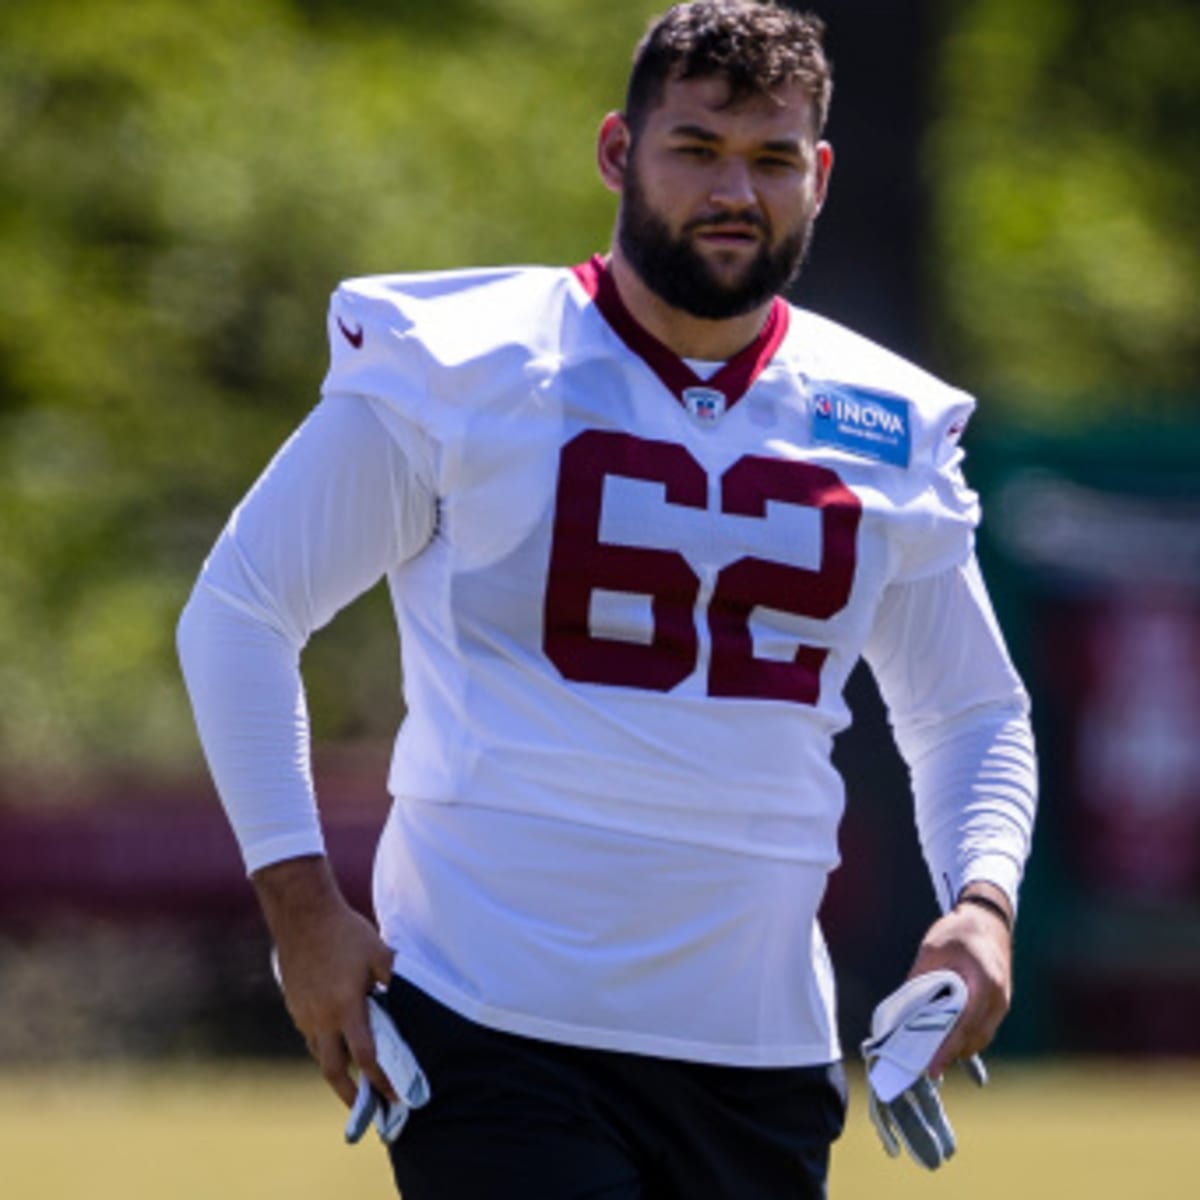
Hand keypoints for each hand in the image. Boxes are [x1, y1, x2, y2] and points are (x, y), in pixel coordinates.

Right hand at [252, 856, 396, 1106]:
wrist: (302, 914)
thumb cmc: (345, 932)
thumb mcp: (378, 953)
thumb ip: (395, 979)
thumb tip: (414, 998)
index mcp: (346, 1008)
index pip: (364, 1056)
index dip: (380, 1080)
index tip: (393, 1096)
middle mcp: (321, 1018)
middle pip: (332, 1070)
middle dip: (349, 1094)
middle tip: (365, 1110)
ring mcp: (303, 1013)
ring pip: (318, 1052)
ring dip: (335, 1067)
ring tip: (353, 1079)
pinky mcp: (294, 1003)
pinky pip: (310, 1033)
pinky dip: (324, 1044)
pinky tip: (336, 1039)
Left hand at [907, 883, 1012, 1078]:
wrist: (988, 918)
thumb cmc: (960, 929)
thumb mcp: (932, 949)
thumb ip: (920, 979)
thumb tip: (903, 1009)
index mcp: (984, 983)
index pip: (963, 1026)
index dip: (946, 1049)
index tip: (931, 1067)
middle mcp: (998, 998)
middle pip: (974, 1039)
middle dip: (950, 1054)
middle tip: (924, 1065)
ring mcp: (1002, 1003)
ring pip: (980, 1038)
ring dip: (959, 1047)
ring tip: (932, 1055)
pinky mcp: (999, 1003)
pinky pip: (983, 1029)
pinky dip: (966, 1037)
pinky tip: (947, 1040)